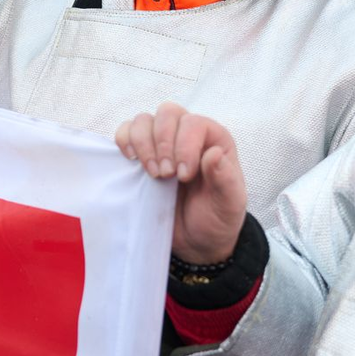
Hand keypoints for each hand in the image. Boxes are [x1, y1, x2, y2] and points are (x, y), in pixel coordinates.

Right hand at [115, 102, 247, 263]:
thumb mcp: (229, 204)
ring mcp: (163, 143)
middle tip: (165, 175)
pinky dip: (124, 141)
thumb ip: (225, 179)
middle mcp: (188, 135)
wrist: (197, 242)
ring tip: (152, 174)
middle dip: (162, 143)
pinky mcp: (142, 154)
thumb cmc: (217, 218)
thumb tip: (213, 154)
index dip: (185, 145)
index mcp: (214, 140)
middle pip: (168, 113)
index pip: (194, 122)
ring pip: (144, 120)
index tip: (183, 176)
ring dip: (143, 144)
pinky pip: (126, 132)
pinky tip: (132, 161)